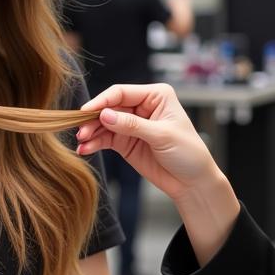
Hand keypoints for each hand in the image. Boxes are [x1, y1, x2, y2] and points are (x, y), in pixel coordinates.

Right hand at [75, 83, 221, 202]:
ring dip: (91, 132)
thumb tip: (105, 115)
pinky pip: (106, 139)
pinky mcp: (126, 142)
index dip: (103, 101)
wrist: (193, 182)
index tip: (87, 111)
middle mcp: (142, 106)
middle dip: (94, 118)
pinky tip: (86, 149)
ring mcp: (132, 124)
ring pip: (104, 123)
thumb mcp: (162, 136)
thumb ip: (132, 125)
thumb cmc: (188, 153)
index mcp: (156, 96)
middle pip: (110, 107)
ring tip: (82, 141)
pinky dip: (95, 143)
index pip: (122, 92)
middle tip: (81, 131)